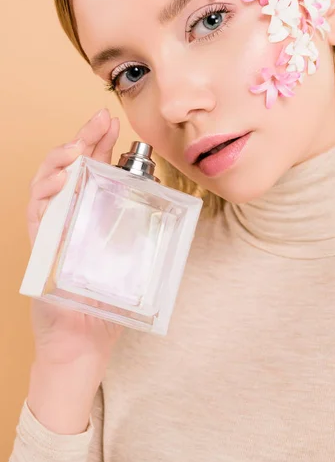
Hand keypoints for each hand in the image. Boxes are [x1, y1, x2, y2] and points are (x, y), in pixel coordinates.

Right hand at [26, 108, 122, 365]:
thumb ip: (140, 231)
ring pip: (47, 183)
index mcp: (91, 212)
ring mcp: (52, 228)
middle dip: (82, 139)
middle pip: (70, 167)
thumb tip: (169, 202)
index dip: (99, 141)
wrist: (83, 340)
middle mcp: (69, 214)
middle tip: (97, 121)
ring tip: (77, 148)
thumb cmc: (107, 301)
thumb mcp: (131, 259)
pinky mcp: (40, 246)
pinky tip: (62, 181)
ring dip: (60, 161)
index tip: (110, 121)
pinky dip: (46, 193)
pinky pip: (37, 212)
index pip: (93, 168)